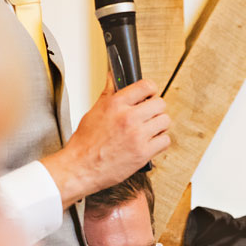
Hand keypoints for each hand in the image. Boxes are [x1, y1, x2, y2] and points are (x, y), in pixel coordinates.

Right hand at [42, 78, 169, 208]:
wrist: (80, 168)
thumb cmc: (85, 143)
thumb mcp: (94, 111)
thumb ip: (108, 93)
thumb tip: (112, 77)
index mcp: (116, 104)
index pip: (146, 86)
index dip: (151, 90)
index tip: (150, 95)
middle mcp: (128, 118)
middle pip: (160, 103)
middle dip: (156, 109)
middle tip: (150, 115)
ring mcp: (137, 135)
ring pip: (165, 121)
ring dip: (160, 125)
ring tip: (150, 129)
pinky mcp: (143, 153)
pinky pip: (165, 140)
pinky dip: (160, 141)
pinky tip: (150, 142)